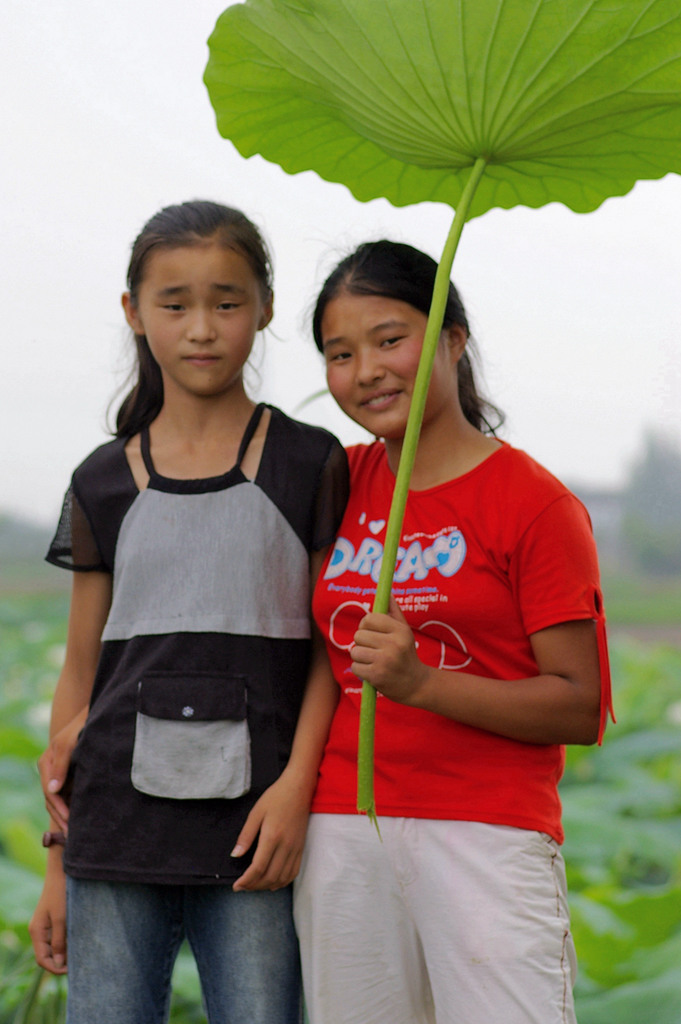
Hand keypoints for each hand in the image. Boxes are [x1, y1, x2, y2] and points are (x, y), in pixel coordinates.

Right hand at [29, 858, 67, 974]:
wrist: (63, 870)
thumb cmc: (61, 893)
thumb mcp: (61, 918)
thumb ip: (59, 941)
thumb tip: (59, 963)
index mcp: (37, 932)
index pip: (42, 959)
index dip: (55, 968)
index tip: (71, 970)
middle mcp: (39, 930)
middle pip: (47, 955)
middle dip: (61, 962)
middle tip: (78, 963)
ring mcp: (46, 925)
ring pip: (53, 947)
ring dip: (65, 952)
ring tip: (80, 953)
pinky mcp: (54, 919)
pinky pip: (58, 937)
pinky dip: (67, 942)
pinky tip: (78, 941)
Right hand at [38, 709, 85, 831]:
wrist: (98, 714)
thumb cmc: (82, 726)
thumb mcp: (69, 744)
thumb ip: (60, 766)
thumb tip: (52, 791)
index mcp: (46, 763)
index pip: (50, 794)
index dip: (60, 810)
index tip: (71, 823)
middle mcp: (52, 769)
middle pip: (53, 800)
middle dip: (62, 817)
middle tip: (75, 835)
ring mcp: (62, 772)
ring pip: (62, 799)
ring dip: (68, 814)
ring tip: (79, 831)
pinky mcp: (74, 773)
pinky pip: (72, 794)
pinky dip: (76, 805)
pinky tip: (85, 817)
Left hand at [230, 770, 311, 891]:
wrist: (299, 788)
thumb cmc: (276, 797)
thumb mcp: (256, 813)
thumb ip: (246, 836)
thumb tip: (235, 855)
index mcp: (272, 836)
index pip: (258, 868)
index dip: (246, 881)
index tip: (236, 886)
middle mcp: (286, 846)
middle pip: (270, 877)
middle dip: (254, 886)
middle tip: (242, 886)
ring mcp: (296, 848)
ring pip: (282, 878)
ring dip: (267, 886)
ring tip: (254, 885)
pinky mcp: (301, 848)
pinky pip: (293, 872)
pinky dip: (282, 882)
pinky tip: (272, 882)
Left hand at [351, 594, 429, 704]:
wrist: (416, 684)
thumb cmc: (406, 654)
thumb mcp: (404, 631)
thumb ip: (394, 612)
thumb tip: (387, 593)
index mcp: (400, 630)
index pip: (369, 618)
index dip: (365, 625)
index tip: (371, 633)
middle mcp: (394, 644)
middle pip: (359, 635)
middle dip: (362, 643)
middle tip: (374, 650)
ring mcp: (385, 660)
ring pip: (355, 651)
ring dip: (360, 657)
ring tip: (373, 661)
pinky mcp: (377, 676)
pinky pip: (355, 667)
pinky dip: (360, 670)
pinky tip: (372, 672)